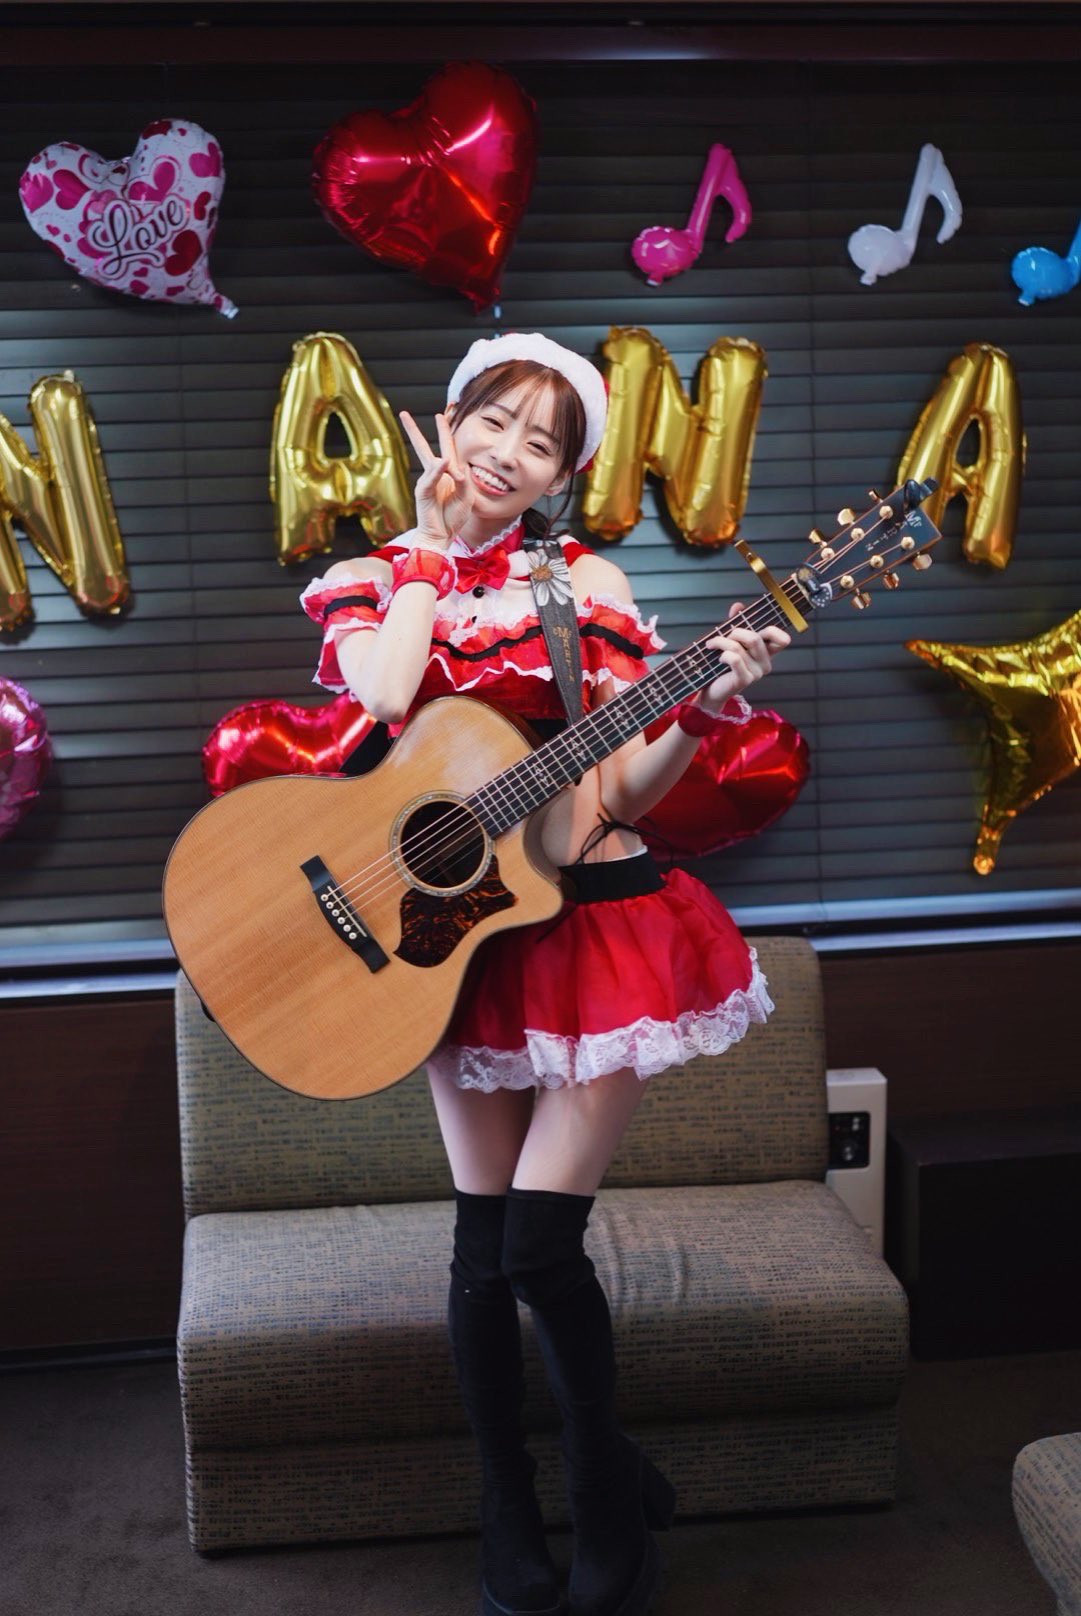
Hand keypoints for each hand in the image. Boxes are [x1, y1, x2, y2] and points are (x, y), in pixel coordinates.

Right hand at [399, 409, 471, 546]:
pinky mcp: (423, 493)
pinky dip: (438, 471)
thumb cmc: (453, 518)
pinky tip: (443, 462)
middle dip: (414, 431)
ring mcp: (427, 483)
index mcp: (448, 474)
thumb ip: (464, 483)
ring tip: (440, 423)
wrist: (441, 537)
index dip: (444, 432)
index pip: (447, 449)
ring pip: (431, 462)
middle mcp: (435, 475)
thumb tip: (458, 468)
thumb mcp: (466, 498)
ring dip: (442, 451)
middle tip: (403, 414)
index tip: (441, 415)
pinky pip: (431, 479)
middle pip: (424, 448)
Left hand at [698, 601, 790, 713]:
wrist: (712, 690)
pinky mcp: (745, 680)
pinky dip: (722, 654)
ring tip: (712, 645)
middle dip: (735, 632)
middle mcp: (765, 663)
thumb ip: (736, 622)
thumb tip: (738, 606)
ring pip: (739, 647)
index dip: (773, 630)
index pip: (783, 640)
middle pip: (755, 638)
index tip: (755, 626)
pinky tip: (718, 659)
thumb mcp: (730, 640)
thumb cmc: (722, 665)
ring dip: (721, 642)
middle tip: (723, 637)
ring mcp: (756, 673)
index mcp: (766, 653)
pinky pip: (734, 658)